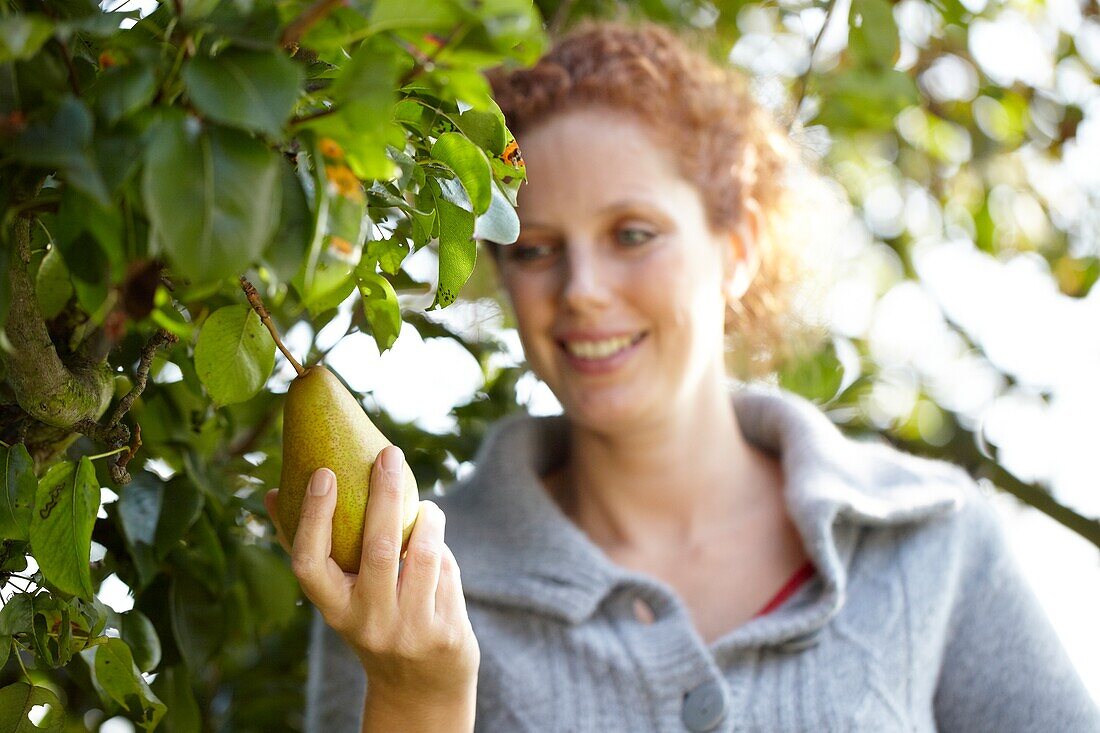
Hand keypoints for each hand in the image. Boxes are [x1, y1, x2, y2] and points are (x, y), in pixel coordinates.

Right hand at [264, 445, 479, 705]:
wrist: (418, 684)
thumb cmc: (372, 619)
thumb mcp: (339, 596)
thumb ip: (313, 549)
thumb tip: (271, 493)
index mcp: (332, 609)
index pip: (309, 563)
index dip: (313, 517)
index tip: (323, 473)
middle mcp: (367, 622)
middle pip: (378, 549)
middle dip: (385, 494)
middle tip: (389, 454)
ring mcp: (408, 629)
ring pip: (423, 555)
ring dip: (428, 519)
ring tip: (425, 504)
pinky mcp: (445, 631)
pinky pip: (446, 572)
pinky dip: (441, 547)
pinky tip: (435, 536)